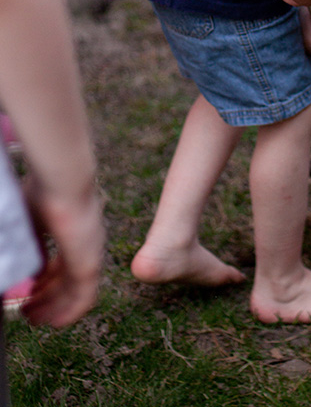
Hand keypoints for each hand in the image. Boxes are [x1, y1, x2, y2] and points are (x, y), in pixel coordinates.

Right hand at [21, 180, 104, 327]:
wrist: (61, 180)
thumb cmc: (43, 192)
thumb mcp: (31, 221)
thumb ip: (32, 243)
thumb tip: (28, 269)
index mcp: (72, 230)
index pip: (60, 262)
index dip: (44, 280)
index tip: (28, 291)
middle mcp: (85, 243)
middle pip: (66, 279)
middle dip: (46, 297)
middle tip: (28, 311)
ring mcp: (89, 253)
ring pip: (74, 291)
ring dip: (54, 308)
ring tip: (33, 319)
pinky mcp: (90, 263)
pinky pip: (84, 298)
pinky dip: (69, 313)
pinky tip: (55, 324)